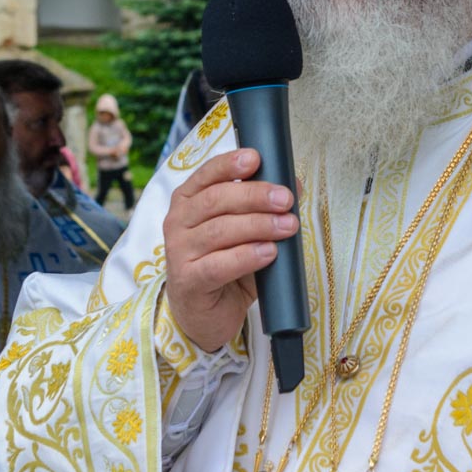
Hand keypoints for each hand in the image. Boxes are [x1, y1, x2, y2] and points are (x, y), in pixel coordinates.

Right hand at [164, 149, 293, 353]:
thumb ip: (262, 207)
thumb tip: (293, 182)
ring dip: (258, 225)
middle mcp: (178, 221)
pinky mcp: (188, 281)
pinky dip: (247, 256)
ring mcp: (179, 252)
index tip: (256, 159)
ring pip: (220, 230)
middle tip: (286, 199)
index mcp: (188, 200)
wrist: (205, 313)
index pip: (207, 174)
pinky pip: (219, 265)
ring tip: (287, 226)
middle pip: (216, 200)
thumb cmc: (224, 264)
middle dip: (255, 196)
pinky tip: (268, 252)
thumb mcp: (244, 231)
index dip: (230, 164)